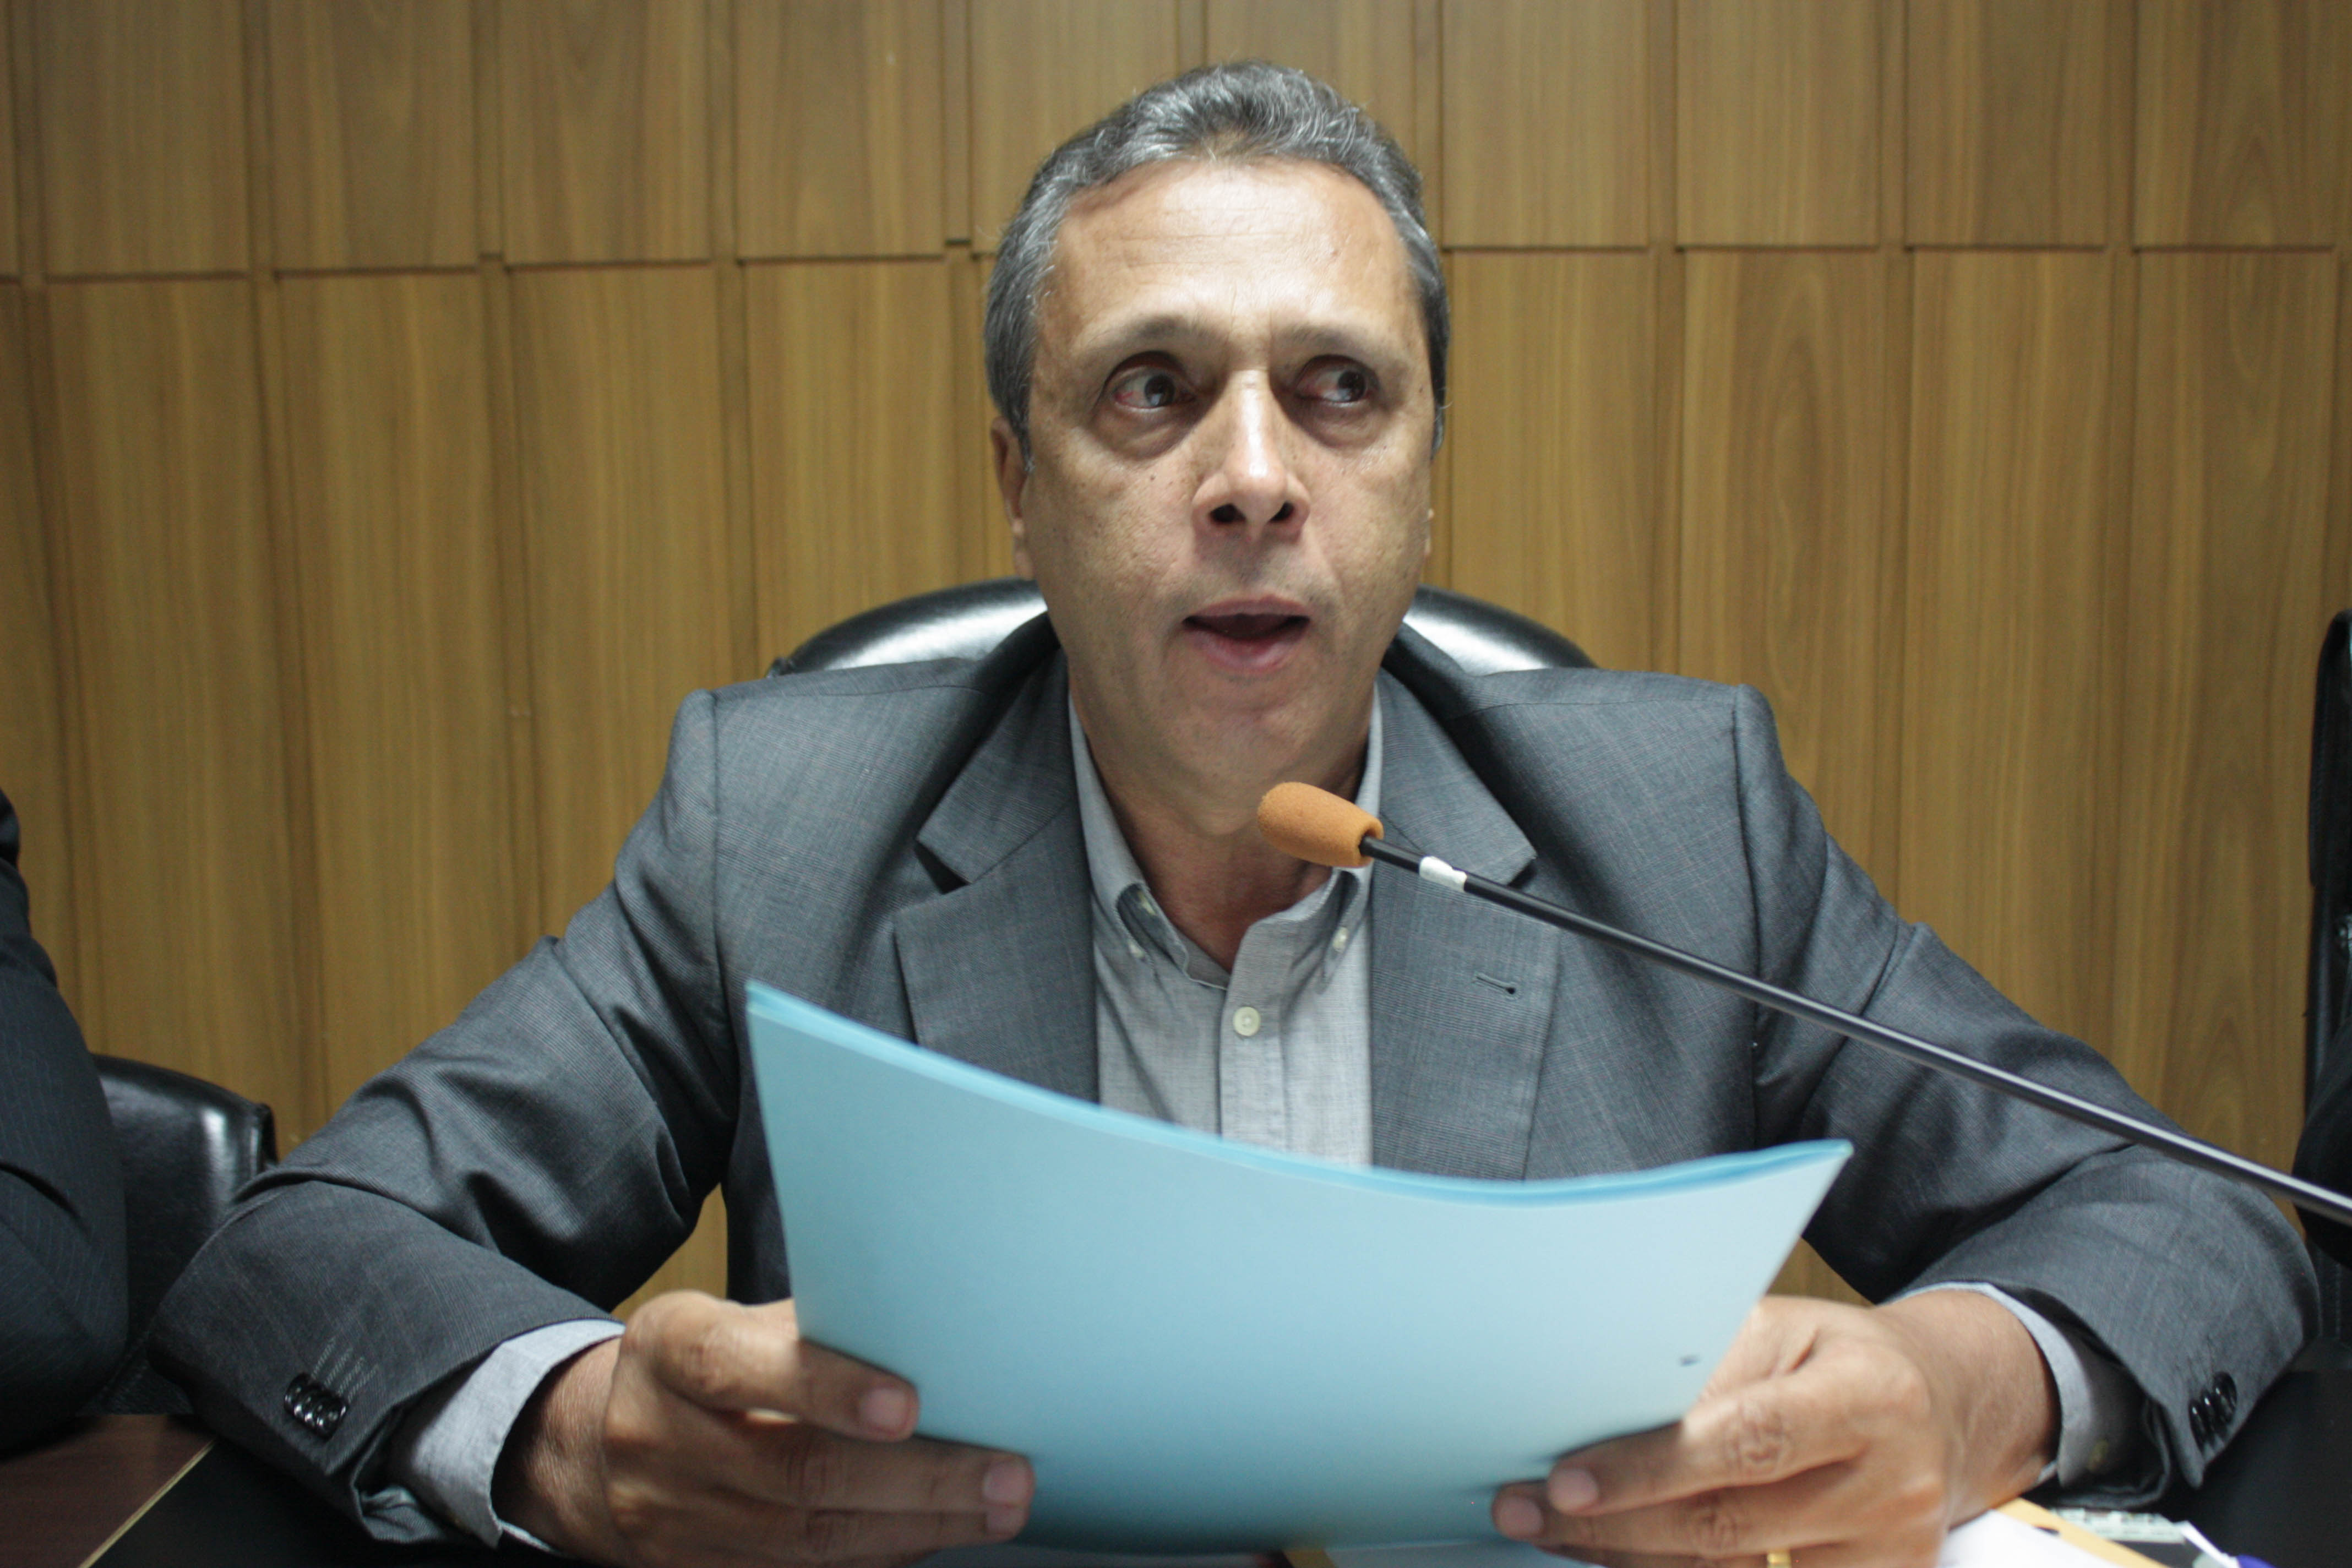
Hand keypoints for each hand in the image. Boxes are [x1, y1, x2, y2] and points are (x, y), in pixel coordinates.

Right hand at [494, 1293, 1033, 1567]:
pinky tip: (934, 1536)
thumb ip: (812, 1325)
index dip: (825, 1387)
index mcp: (669, 1348)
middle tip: (1004, 1474)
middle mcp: (658, 1435)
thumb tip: (930, 1325)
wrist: (600, 1443)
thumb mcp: (730, 1319)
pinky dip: (877, 1557)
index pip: (741, 1367)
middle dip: (915, 1479)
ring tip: (994, 1509)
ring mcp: (671, 1516)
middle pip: (794, 1472)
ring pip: (804, 1539)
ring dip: (914, 1528)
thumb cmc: (703, 1365)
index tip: (906, 1404)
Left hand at [1492, 1291, 2056, 1566]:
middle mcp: (1890, 1477)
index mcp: (1866, 1391)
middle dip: (1612, 1523)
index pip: (1744, 1437)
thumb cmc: (1835, 1355)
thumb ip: (1704, 1370)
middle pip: (1730, 1519)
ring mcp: (1890, 1543)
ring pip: (1735, 1567)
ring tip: (1558, 1534)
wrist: (1945, 1402)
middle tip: (1524, 1513)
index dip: (1649, 1467)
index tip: (1565, 1483)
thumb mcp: (1782, 1330)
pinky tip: (1629, 1553)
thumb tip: (1598, 1411)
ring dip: (1633, 1554)